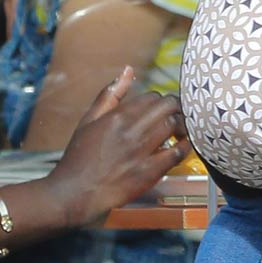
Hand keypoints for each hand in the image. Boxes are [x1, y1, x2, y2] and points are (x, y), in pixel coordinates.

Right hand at [44, 69, 188, 226]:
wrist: (74, 192)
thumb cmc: (80, 156)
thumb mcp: (89, 120)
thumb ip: (110, 95)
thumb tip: (128, 70)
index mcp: (117, 116)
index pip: (153, 97)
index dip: (160, 102)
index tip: (162, 110)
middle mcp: (130, 131)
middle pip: (168, 107)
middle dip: (176, 109)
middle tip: (178, 116)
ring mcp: (141, 152)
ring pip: (174, 125)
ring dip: (183, 125)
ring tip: (181, 130)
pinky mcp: (149, 172)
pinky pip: (178, 153)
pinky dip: (186, 146)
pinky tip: (184, 145)